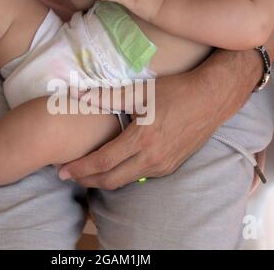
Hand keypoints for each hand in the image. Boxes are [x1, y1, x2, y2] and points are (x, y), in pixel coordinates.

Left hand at [58, 66, 225, 189]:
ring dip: (104, 180)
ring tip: (87, 173)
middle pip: (111, 179)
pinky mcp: (170, 167)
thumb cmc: (175, 92)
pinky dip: (122, 175)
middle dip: (87, 180)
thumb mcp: (140, 91)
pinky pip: (140, 176)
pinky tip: (114, 167)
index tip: (62, 171)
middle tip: (70, 176)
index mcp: (141, 138)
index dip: (80, 168)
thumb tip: (80, 95)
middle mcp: (151, 158)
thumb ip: (108, 97)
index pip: (102, 161)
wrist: (211, 99)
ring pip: (125, 181)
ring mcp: (162, 165)